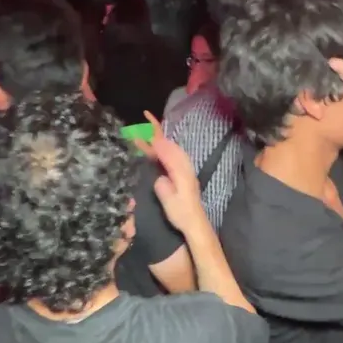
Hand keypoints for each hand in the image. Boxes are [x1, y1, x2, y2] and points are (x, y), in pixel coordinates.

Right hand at [137, 111, 209, 234]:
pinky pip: (175, 156)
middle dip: (159, 133)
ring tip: (149, 133)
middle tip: (147, 119)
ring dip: (162, 141)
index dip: (157, 142)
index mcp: (181, 173)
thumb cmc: (182, 214)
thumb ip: (164, 188)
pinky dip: (167, 149)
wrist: (195, 223)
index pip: (168, 152)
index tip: (147, 133)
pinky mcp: (185, 176)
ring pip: (174, 150)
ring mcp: (186, 171)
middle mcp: (185, 168)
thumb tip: (159, 178)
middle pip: (171, 146)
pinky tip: (160, 150)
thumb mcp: (170, 203)